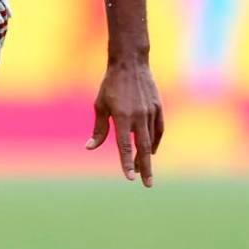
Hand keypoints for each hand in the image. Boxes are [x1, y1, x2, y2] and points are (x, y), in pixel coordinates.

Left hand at [86, 61, 163, 186]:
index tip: (129, 177)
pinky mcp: (158, 108)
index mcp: (122, 117)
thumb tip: (90, 147)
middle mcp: (138, 116)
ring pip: (150, 140)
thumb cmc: (111, 85)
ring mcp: (151, 112)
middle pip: (142, 148)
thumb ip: (99, 129)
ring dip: (147, 156)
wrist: (130, 63)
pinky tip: (151, 151)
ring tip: (144, 170)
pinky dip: (155, 141)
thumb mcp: (100, 105)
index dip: (126, 162)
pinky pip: (158, 130)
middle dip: (145, 168)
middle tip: (147, 184)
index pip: (125, 146)